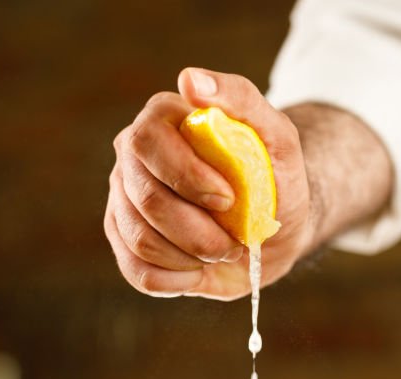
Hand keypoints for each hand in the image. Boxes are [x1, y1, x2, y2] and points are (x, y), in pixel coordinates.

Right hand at [104, 68, 313, 298]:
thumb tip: (189, 79)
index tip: (228, 199)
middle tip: (235, 239)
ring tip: (222, 250)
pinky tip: (201, 268)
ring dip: (193, 256)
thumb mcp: (277, 136)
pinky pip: (139, 272)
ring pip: (141, 241)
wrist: (271, 228)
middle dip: (198, 231)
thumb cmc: (274, 176)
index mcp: (161, 120)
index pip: (148, 142)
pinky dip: (179, 279)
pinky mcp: (125, 244)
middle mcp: (133, 158)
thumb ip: (239, 98)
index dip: (187, 177)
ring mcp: (123, 202)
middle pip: (146, 200)